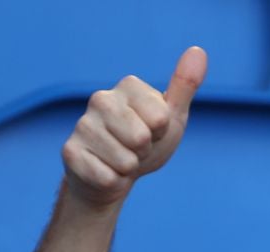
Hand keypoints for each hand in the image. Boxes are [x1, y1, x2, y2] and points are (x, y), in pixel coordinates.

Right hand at [63, 46, 207, 207]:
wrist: (113, 176)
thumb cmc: (145, 144)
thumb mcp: (171, 117)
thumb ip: (184, 86)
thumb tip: (198, 51)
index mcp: (128, 86)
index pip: (160, 118)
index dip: (161, 133)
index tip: (152, 132)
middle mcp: (101, 99)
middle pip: (141, 138)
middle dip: (145, 152)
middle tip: (135, 148)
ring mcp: (83, 125)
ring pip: (125, 161)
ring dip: (128, 169)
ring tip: (119, 159)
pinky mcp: (70, 152)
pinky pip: (107, 178)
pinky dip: (113, 182)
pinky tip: (104, 171)